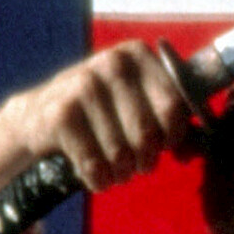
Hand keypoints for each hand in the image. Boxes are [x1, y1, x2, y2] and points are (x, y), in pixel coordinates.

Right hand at [0, 39, 193, 192]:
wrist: (40, 116)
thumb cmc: (104, 114)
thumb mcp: (139, 104)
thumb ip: (173, 120)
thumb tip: (194, 149)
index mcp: (137, 55)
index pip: (174, 105)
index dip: (173, 135)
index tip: (164, 145)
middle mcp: (112, 63)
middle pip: (148, 132)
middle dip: (146, 159)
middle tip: (138, 164)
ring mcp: (83, 85)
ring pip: (122, 152)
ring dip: (122, 172)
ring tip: (117, 170)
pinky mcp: (61, 113)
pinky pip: (94, 163)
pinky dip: (98, 178)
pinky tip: (96, 175)